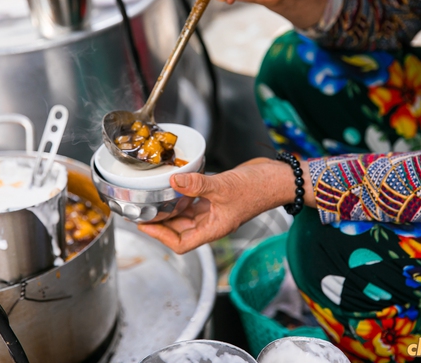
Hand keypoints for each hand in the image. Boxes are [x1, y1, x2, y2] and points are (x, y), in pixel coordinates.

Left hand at [137, 157, 313, 253]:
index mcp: (214, 229)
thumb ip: (196, 185)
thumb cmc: (258, 189)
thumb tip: (173, 181)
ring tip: (153, 198)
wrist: (278, 178)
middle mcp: (212, 222)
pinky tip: (173, 185)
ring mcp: (214, 210)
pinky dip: (182, 195)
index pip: (181, 243)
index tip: (144, 225)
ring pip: (185, 215)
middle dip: (160, 221)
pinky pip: (193, 201)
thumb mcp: (224, 187)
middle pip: (179, 230)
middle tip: (142, 209)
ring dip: (170, 208)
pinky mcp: (216, 198)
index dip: (161, 236)